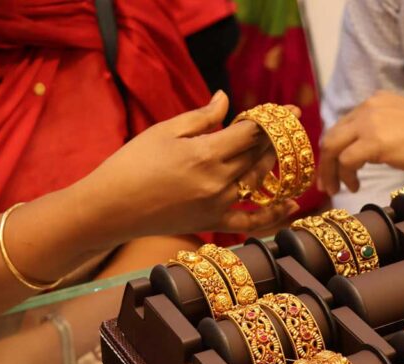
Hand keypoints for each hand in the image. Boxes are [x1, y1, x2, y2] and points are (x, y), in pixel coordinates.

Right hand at [74, 91, 300, 244]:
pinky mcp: (212, 224)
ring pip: (259, 181)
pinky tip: (292, 205)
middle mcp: (218, 181)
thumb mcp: (165, 131)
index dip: (275, 120)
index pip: (253, 133)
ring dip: (275, 165)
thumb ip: (201, 117)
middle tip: (287, 127)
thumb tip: (225, 99)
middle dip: (277, 139)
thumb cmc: (131, 163)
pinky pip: (250, 222)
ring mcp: (217, 205)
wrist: (110, 208)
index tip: (292, 110)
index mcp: (206, 153)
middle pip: (260, 155)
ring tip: (284, 152)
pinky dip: (273, 215)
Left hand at [319, 91, 403, 194]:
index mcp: (374, 102)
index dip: (334, 149)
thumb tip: (360, 148)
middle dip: (326, 162)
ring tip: (338, 188)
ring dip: (331, 171)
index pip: (342, 126)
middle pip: (332, 136)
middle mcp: (368, 107)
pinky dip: (346, 175)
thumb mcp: (400, 123)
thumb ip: (378, 128)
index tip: (333, 168)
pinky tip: (355, 185)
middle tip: (327, 184)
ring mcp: (369, 122)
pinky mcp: (374, 141)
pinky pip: (347, 160)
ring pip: (333, 148)